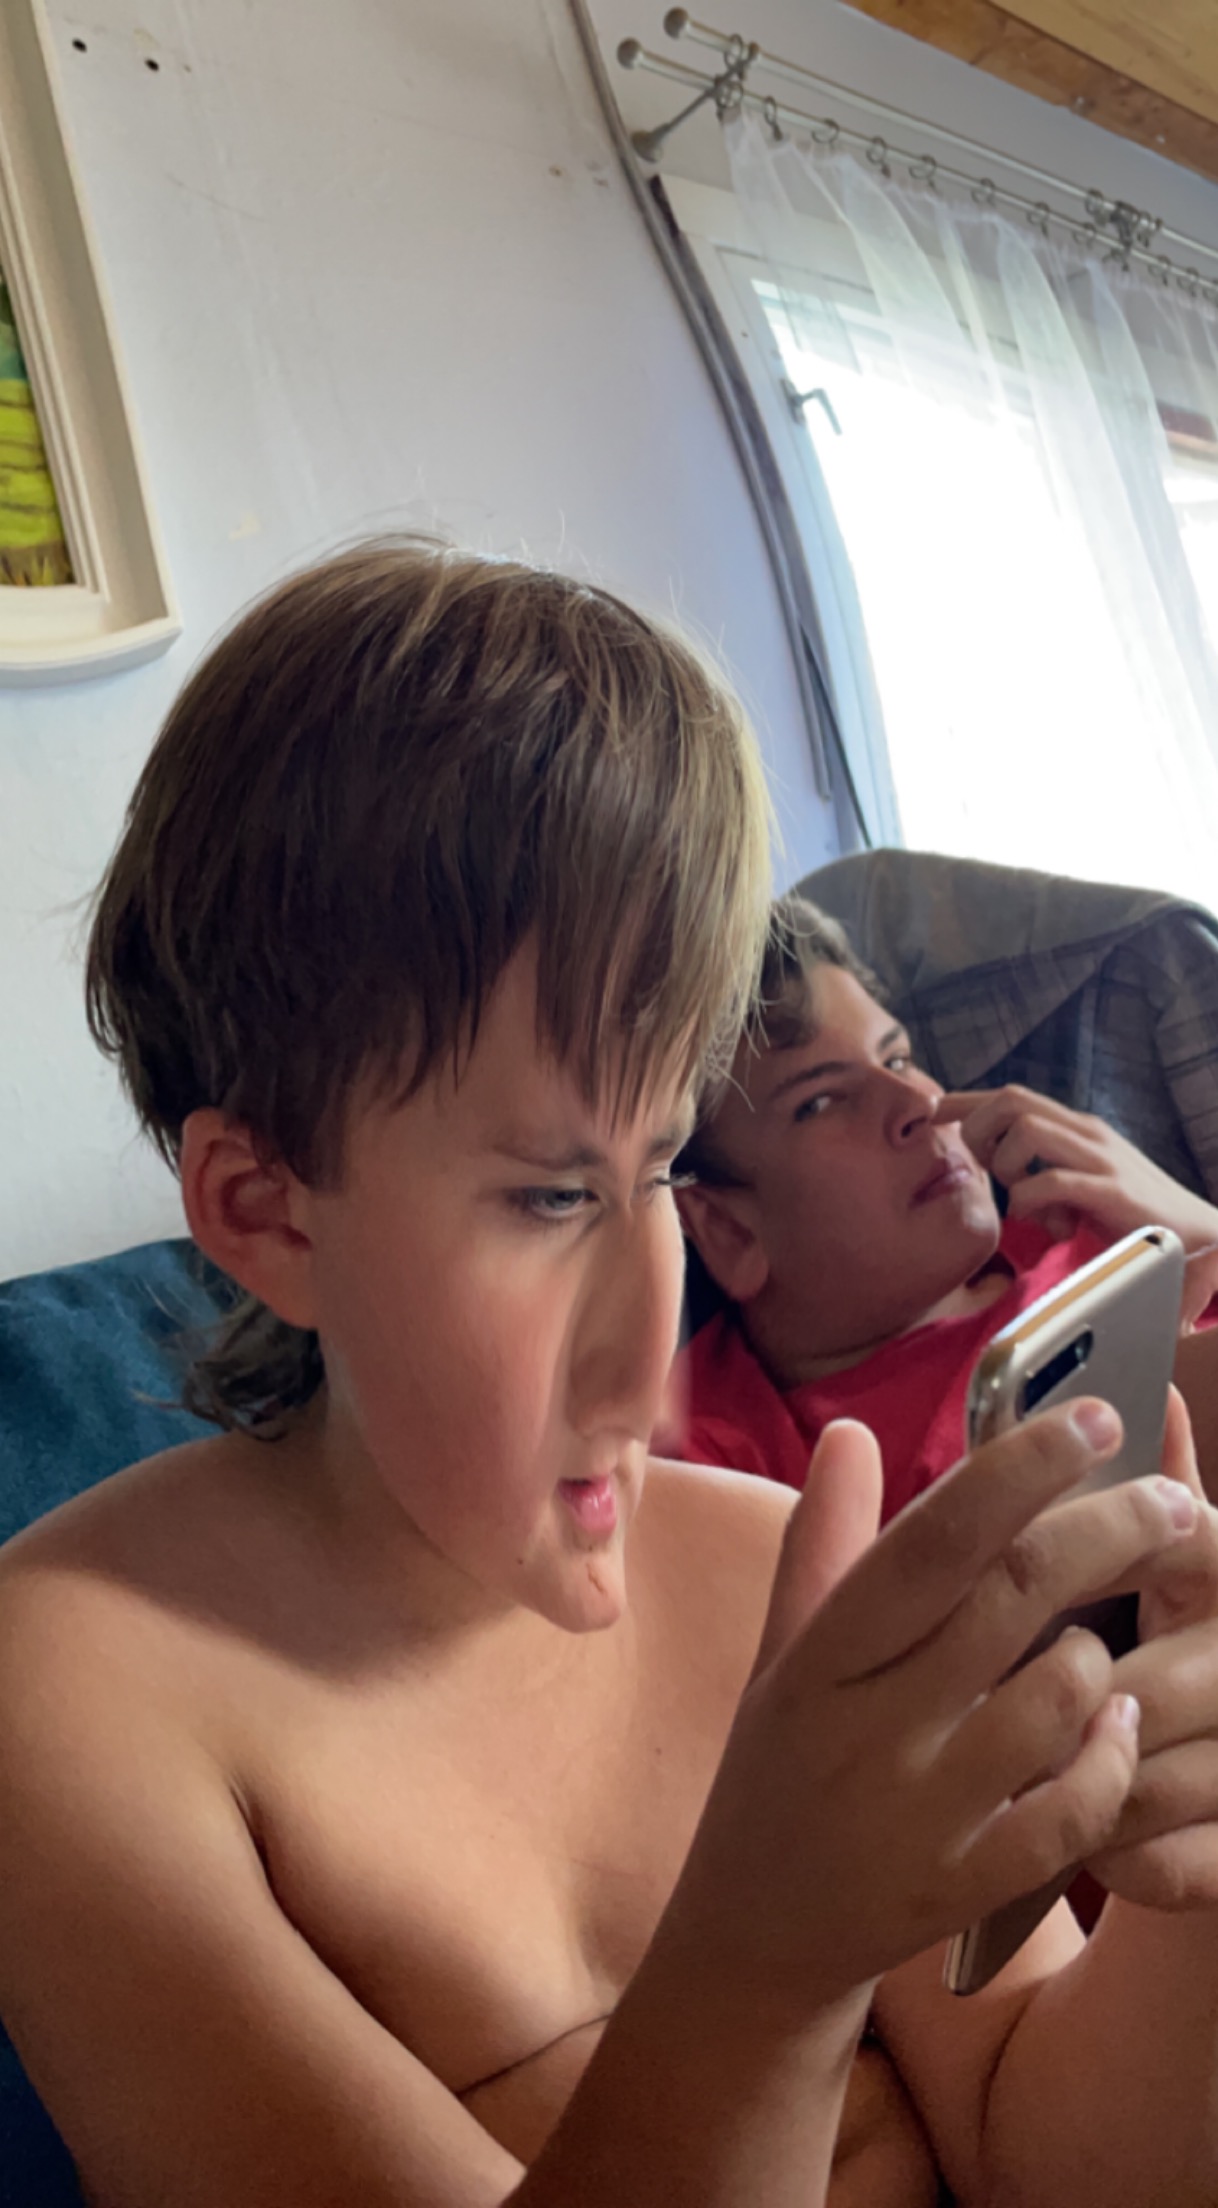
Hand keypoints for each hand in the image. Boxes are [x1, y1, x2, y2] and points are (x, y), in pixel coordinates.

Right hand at [670, 1403, 1199, 2017]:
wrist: (752, 1940)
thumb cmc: (779, 1774)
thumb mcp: (781, 1657)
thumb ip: (822, 1541)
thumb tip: (851, 1431)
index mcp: (820, 1655)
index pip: (933, 1541)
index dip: (1019, 1472)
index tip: (1095, 1420)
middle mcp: (867, 1728)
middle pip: (1015, 1600)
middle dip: (1112, 1533)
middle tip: (1175, 1502)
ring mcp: (918, 1815)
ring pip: (1060, 1699)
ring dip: (1104, 1655)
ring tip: (1101, 1645)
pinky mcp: (964, 1887)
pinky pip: (1073, 1811)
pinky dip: (1110, 1759)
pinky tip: (1113, 1727)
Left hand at [936, 1086, 1217, 1270]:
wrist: (1203, 1237)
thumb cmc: (1134, 1214)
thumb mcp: (1081, 1183)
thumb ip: (1044, 1170)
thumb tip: (994, 1176)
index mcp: (1077, 1127)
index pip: (1010, 1096)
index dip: (965, 1102)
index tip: (932, 1117)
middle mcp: (1087, 1132)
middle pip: (1010, 1100)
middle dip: (978, 1132)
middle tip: (984, 1175)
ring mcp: (1102, 1158)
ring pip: (1025, 1131)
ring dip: (1007, 1168)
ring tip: (1023, 1201)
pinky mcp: (1113, 1192)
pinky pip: (1051, 1181)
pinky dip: (1032, 1203)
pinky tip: (1048, 1226)